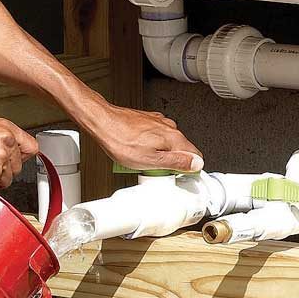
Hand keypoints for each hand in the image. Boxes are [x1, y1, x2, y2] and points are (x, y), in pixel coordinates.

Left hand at [84, 101, 202, 173]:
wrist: (102, 122)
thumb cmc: (121, 140)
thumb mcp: (150, 161)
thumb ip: (176, 163)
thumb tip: (196, 164)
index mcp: (173, 138)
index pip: (196, 156)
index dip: (189, 170)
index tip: (177, 176)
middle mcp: (169, 127)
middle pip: (181, 151)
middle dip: (171, 163)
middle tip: (154, 170)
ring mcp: (158, 122)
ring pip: (167, 144)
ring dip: (160, 155)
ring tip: (142, 161)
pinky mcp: (148, 121)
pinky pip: (156, 138)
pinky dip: (151, 146)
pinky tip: (137, 151)